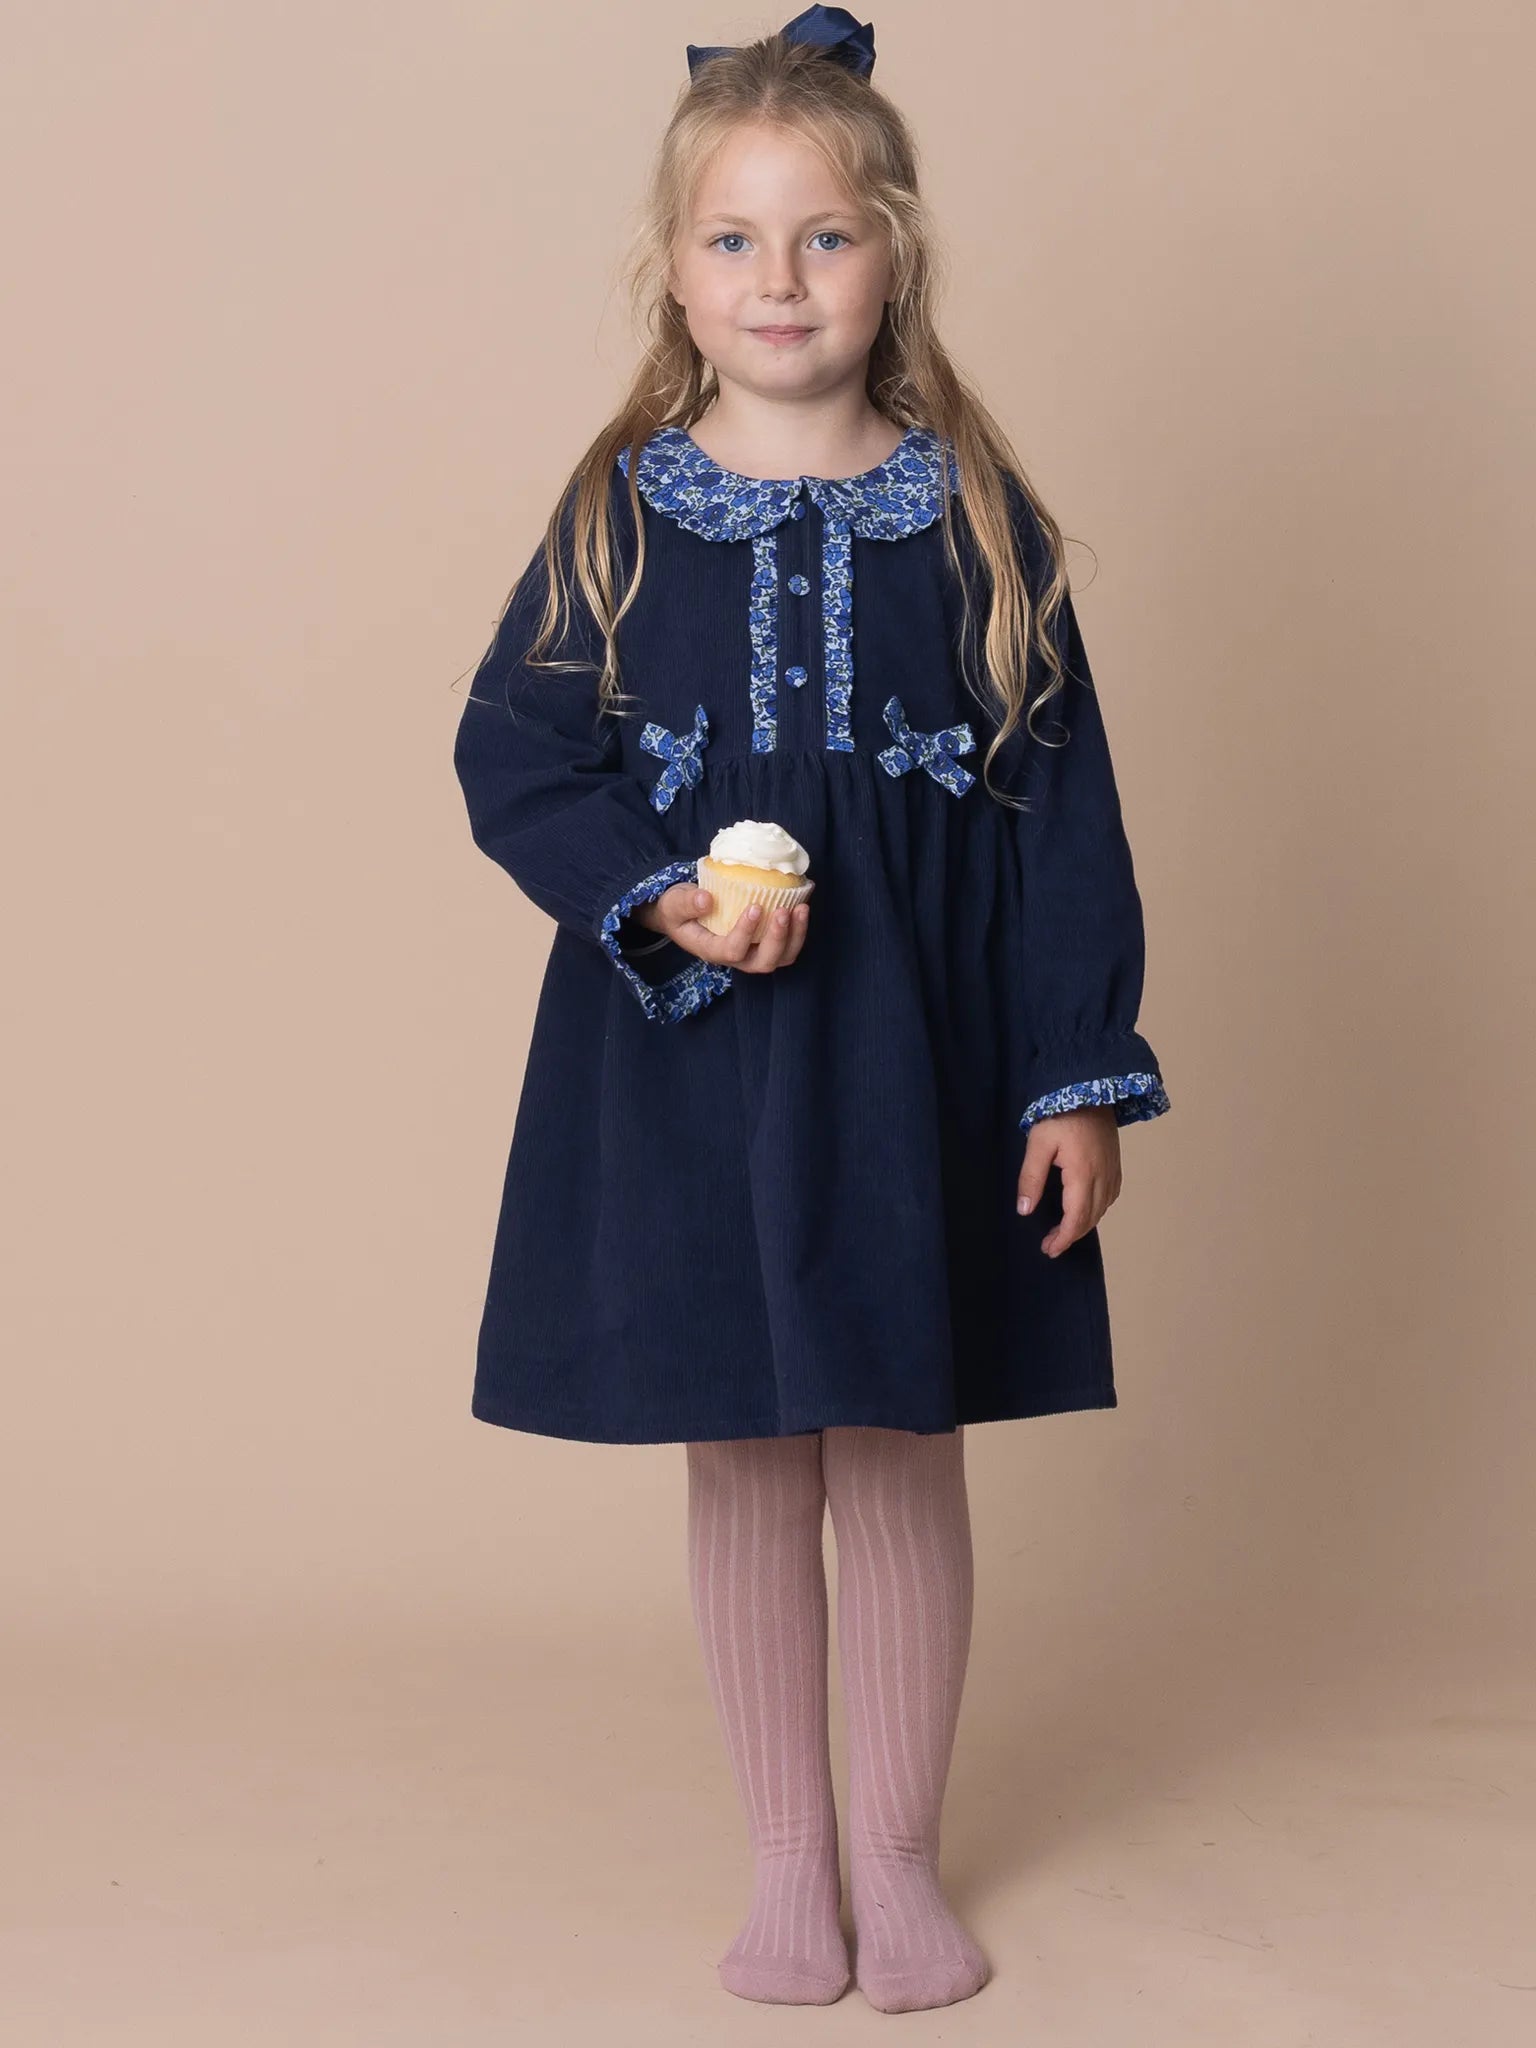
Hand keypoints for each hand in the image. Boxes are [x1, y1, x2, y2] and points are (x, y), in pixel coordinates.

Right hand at [634, 883, 811, 973]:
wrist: (684, 913)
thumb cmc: (678, 909)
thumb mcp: (673, 904)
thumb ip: (686, 903)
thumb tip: (706, 899)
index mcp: (711, 951)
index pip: (732, 951)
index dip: (746, 933)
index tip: (755, 907)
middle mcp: (736, 958)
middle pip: (763, 962)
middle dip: (777, 939)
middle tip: (784, 911)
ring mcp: (753, 952)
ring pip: (781, 958)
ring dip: (795, 936)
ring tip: (801, 908)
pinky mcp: (763, 942)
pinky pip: (788, 945)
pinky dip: (799, 929)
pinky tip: (803, 903)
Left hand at [1016, 1105, 1121, 1255]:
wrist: (1090, 1087)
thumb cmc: (1059, 1114)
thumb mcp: (1038, 1144)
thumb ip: (1031, 1178)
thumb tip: (1025, 1211)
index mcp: (1083, 1174)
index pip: (1076, 1218)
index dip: (1063, 1238)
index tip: (1049, 1249)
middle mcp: (1103, 1176)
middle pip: (1091, 1218)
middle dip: (1071, 1235)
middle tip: (1050, 1245)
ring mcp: (1113, 1169)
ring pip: (1102, 1208)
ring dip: (1084, 1224)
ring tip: (1064, 1231)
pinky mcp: (1116, 1162)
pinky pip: (1111, 1195)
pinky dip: (1098, 1209)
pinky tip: (1085, 1209)